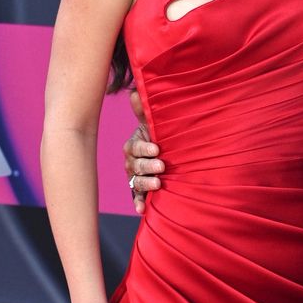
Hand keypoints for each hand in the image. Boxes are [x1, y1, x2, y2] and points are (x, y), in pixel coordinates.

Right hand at [124, 90, 162, 214]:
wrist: (170, 153)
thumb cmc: (161, 135)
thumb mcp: (154, 122)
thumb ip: (144, 110)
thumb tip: (135, 92)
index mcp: (134, 145)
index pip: (134, 147)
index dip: (144, 148)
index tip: (157, 149)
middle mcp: (132, 162)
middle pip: (135, 166)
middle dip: (147, 166)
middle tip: (162, 167)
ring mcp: (136, 177)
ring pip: (136, 181)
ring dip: (145, 184)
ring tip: (158, 184)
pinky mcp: (141, 190)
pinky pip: (137, 197)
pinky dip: (139, 203)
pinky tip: (142, 210)